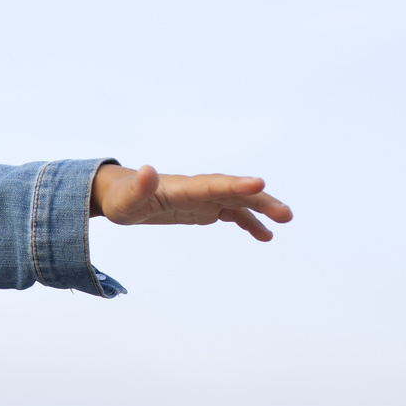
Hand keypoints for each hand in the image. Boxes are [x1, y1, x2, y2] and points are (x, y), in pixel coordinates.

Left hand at [90, 163, 292, 240]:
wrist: (120, 195)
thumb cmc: (121, 197)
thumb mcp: (125, 198)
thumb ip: (139, 186)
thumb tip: (146, 170)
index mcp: (182, 187)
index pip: (214, 184)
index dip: (236, 184)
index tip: (260, 183)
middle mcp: (198, 189)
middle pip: (235, 191)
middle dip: (260, 200)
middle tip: (286, 214)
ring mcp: (203, 198)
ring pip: (238, 201)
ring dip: (261, 210)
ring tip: (284, 221)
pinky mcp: (203, 208)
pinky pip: (231, 213)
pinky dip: (248, 222)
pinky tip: (265, 235)